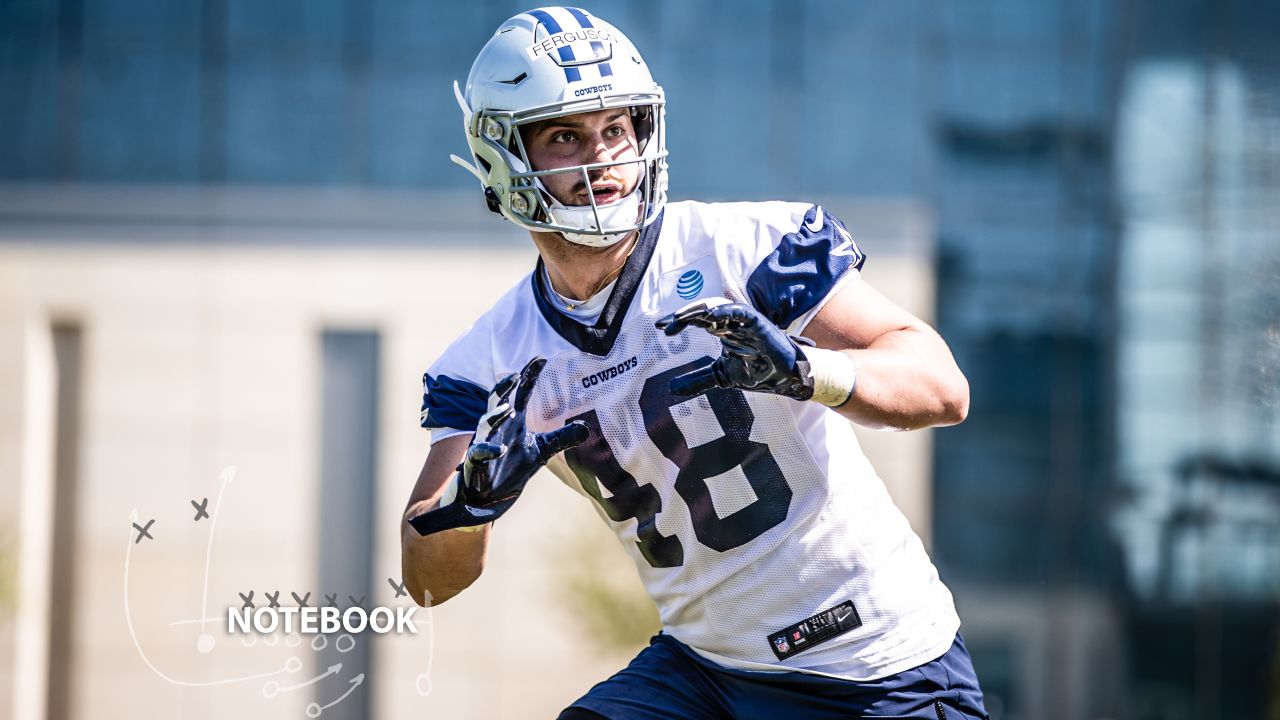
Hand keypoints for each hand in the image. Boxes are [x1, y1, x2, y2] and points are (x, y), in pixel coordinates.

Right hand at [408, 357, 589, 535]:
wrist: (486, 498)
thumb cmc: (509, 469)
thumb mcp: (540, 452)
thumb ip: (560, 438)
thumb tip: (586, 429)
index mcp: (512, 423)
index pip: (520, 394)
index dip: (529, 377)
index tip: (541, 359)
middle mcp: (496, 429)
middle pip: (498, 402)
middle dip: (505, 388)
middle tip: (516, 375)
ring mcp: (484, 444)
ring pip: (485, 424)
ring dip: (495, 416)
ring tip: (508, 410)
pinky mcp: (475, 464)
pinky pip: (478, 454)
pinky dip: (489, 450)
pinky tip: (501, 449)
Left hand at [655, 301, 814, 400]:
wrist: (785, 379)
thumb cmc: (757, 372)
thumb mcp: (720, 377)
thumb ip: (697, 379)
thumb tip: (670, 388)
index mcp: (722, 331)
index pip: (695, 321)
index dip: (678, 322)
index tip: (661, 328)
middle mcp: (730, 323)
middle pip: (702, 312)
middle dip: (683, 316)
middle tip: (666, 326)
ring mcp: (743, 321)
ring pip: (716, 308)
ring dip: (697, 312)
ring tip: (679, 319)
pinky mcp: (757, 322)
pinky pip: (739, 312)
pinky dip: (723, 312)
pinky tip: (708, 317)